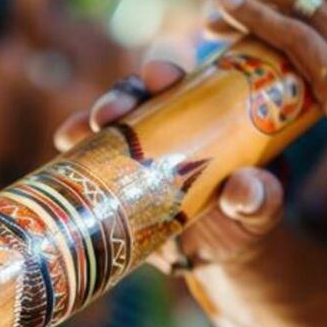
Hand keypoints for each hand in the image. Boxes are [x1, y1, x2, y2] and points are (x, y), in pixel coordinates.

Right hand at [54, 60, 284, 277]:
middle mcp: (169, 121)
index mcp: (209, 114)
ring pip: (110, 123)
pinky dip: (76, 149)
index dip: (168, 73)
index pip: (186, 82)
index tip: (158, 77)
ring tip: (75, 134)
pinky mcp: (116, 174)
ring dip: (89, 122)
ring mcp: (138, 147)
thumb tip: (244, 188)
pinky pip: (91, 156)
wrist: (219, 253)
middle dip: (121, 96)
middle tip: (109, 114)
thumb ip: (261, 198)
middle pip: (140, 95)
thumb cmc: (247, 217)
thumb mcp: (262, 209)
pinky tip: (64, 146)